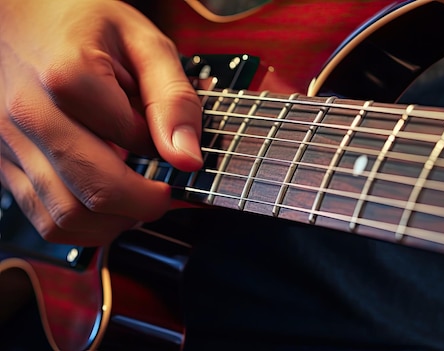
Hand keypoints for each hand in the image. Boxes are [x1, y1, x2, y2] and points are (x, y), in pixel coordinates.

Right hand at [0, 0, 202, 245]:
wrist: (15, 13)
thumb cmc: (78, 21)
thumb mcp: (141, 42)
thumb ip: (172, 99)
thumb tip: (188, 157)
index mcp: (68, 77)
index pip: (134, 143)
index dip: (165, 154)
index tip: (177, 154)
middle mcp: (29, 115)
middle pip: (96, 192)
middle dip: (144, 205)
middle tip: (164, 195)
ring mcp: (8, 142)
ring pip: (64, 218)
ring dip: (112, 223)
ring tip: (133, 200)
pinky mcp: (2, 161)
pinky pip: (40, 215)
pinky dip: (79, 222)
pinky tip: (100, 201)